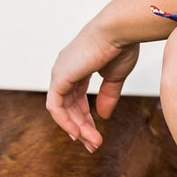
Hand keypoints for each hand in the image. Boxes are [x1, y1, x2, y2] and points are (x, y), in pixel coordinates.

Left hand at [47, 20, 139, 150]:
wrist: (119, 31)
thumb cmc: (121, 46)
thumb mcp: (115, 77)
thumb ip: (107, 95)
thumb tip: (102, 116)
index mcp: (78, 66)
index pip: (76, 97)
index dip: (84, 117)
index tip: (94, 135)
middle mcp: (65, 68)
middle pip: (69, 105)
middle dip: (81, 127)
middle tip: (93, 145)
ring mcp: (60, 72)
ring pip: (63, 109)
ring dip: (77, 128)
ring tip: (93, 143)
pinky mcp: (59, 77)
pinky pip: (56, 107)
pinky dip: (66, 122)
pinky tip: (79, 133)